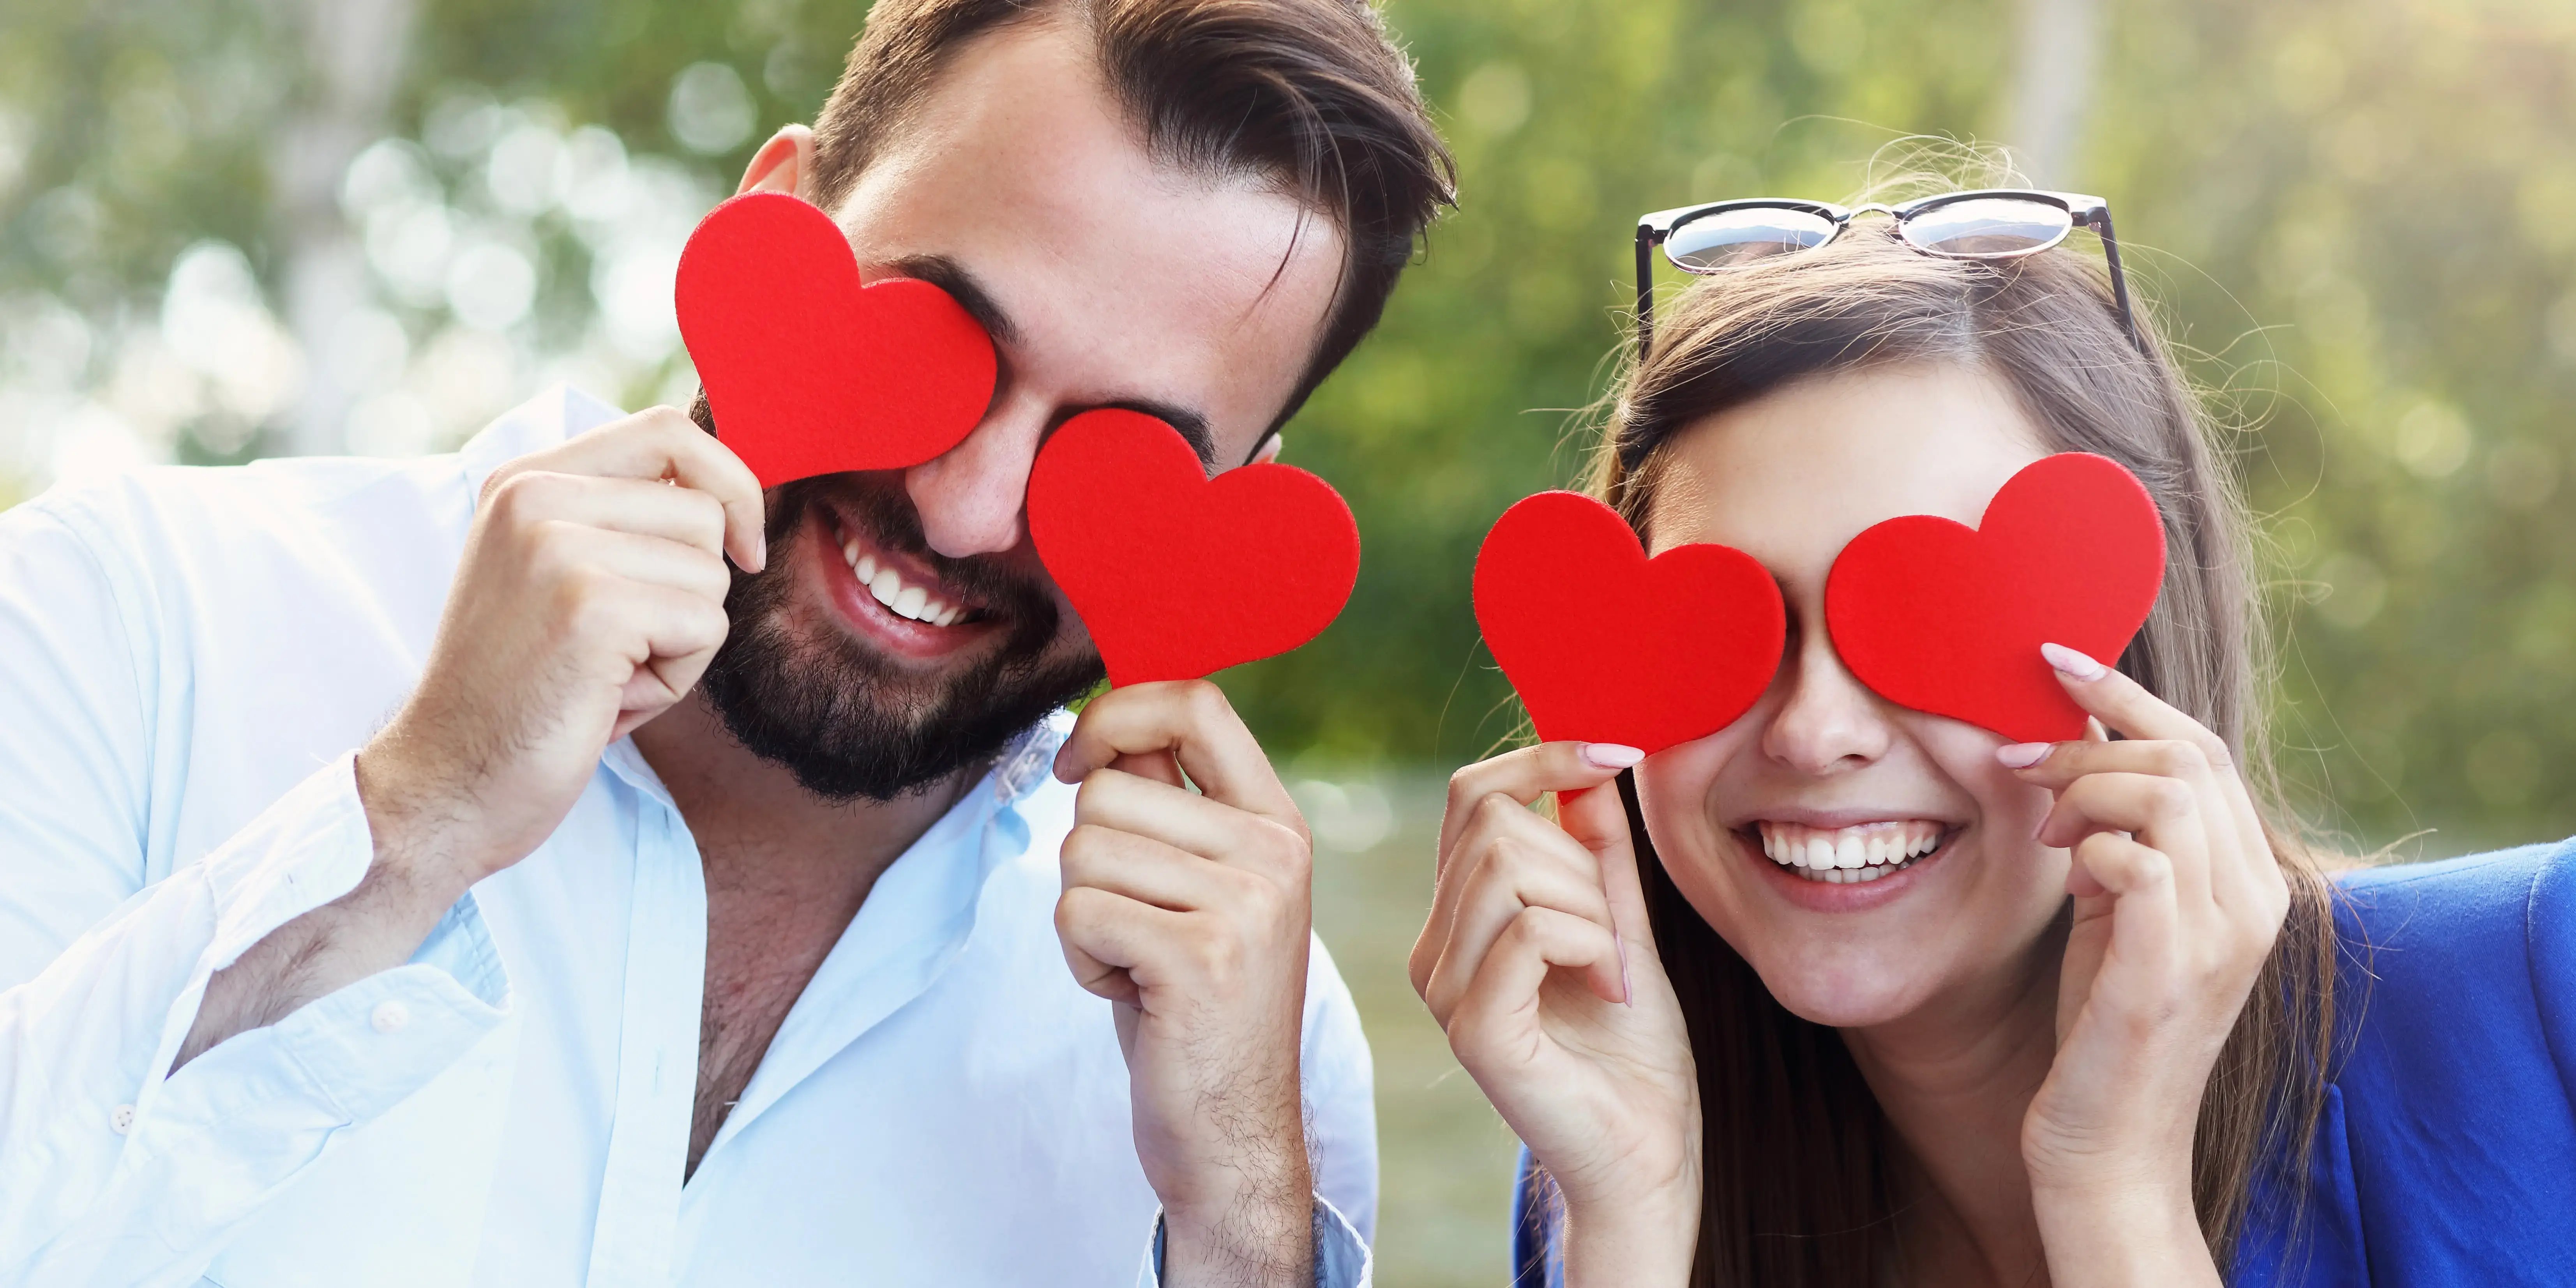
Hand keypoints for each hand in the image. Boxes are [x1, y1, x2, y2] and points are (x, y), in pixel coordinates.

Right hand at [360, 406, 763, 896]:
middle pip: (704, 512)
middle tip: (621, 647)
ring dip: (682, 641)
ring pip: (711, 575)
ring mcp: (559, 548)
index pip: (669, 430)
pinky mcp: (591, 608)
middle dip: (692, 592)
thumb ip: (620, 520)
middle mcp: (533, 498)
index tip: (739, 546)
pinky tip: (607, 698)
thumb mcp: (559, 577)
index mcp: (524, 481)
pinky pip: (705, 626)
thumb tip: (726, 490)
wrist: (447, 781)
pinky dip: (676, 676)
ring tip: (605, 674)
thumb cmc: (523, 691)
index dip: (728, 482)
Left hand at [1049, 680, 1316, 1287]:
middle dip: (1088, 861)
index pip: (1195, 702)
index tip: (1078, 760)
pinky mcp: (1200, 956)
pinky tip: (1132, 993)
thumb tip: (1106, 720)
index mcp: (1278, 822)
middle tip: (1137, 929)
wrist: (1232, 1133)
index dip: (1115, 712)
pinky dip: (1080, 959)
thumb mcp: (1200, 891)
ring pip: (1082, 850)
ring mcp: (1245, 904)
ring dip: (1082, 915)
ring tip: (1136, 963)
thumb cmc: (1195, 1007)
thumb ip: (1169, 806)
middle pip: (1108, 789)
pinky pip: (1077, 912)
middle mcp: (1274, 852)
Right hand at [1409, 743, 1700, 1287]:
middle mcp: (1434, 949)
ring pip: (1510, 869)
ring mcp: (1444, 990)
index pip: (1471, 794)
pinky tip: (1609, 990)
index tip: (1619, 753)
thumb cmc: (1633, 1050)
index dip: (1543, 757)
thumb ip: (1599, 851)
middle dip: (1581, 861)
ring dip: (1592, 908)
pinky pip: (1528, 931)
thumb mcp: (1621, 924)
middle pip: (1494, 822)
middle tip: (1615, 935)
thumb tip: (1589, 763)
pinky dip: (1591, 946)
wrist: (1645, 1153)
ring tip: (1611, 968)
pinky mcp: (1473, 1030)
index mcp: (1458, 918)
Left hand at [2003, 644, 2288, 1285]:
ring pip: (2164, 792)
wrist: (2107, 1139)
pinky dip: (2091, 846)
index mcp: (2249, 877)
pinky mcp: (2169, 968)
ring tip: (2045, 833)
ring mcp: (2217, 935)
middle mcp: (2253, 898)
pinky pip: (2139, 857)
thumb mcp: (2115, 906)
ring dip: (2083, 790)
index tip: (2053, 660)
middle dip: (2089, 743)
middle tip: (2023, 773)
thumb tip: (2077, 743)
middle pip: (2186, 753)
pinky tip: (2066, 872)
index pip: (2202, 746)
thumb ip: (2116, 832)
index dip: (2126, 694)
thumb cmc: (2100, 1019)